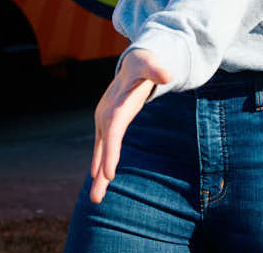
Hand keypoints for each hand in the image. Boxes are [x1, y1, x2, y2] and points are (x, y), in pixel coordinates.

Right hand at [89, 48, 170, 204]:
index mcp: (116, 106)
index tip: (108, 176)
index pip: (113, 133)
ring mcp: (104, 122)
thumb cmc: (143, 65)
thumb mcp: (150, 64)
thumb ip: (156, 69)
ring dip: (98, 176)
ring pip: (100, 152)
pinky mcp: (107, 126)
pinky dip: (101, 165)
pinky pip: (104, 149)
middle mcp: (106, 116)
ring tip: (96, 199)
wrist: (132, 63)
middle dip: (99, 172)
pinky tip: (100, 181)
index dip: (111, 153)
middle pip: (103, 148)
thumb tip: (166, 74)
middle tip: (97, 198)